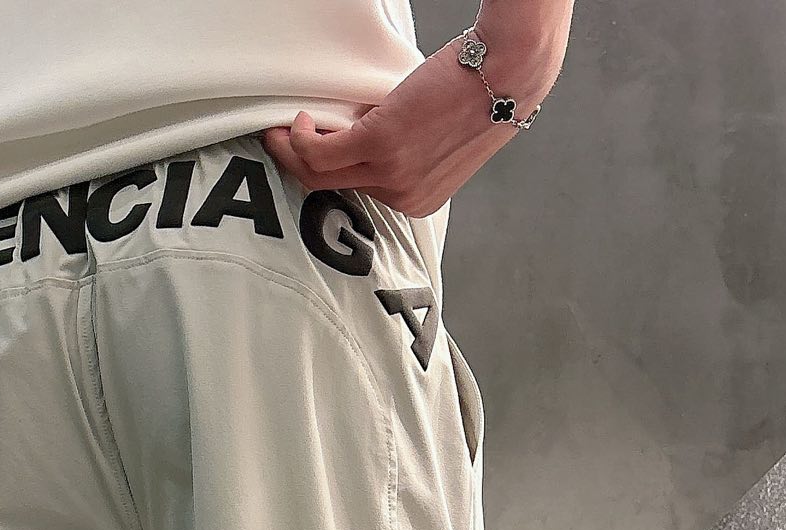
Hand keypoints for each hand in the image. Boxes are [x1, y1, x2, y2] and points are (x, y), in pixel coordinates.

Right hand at [262, 34, 554, 217]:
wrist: (508, 74)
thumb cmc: (483, 96)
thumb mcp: (441, 140)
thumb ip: (406, 150)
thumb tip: (363, 131)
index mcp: (418, 199)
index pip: (358, 194)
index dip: (328, 172)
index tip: (309, 152)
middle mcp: (403, 196)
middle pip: (330, 190)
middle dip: (296, 167)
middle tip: (278, 143)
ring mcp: (390, 174)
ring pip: (319, 174)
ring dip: (291, 152)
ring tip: (282, 130)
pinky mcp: (380, 143)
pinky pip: (321, 150)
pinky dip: (300, 136)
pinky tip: (300, 119)